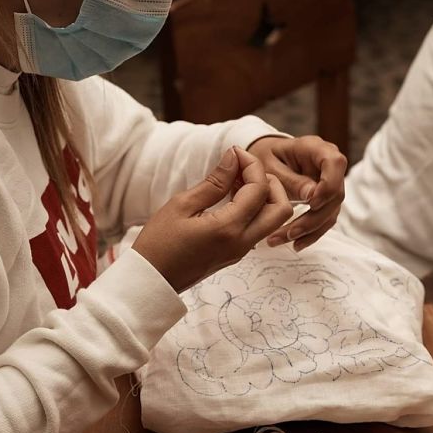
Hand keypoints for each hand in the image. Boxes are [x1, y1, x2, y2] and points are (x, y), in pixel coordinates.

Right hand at [132, 146, 292, 291]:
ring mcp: (243, 250)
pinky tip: (232, 196)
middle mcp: (243, 242)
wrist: (151, 280)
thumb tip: (234, 158)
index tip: (235, 152)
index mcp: (229, 228)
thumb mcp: (182, 206)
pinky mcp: (237, 253)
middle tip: (244, 169)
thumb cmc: (158, 243)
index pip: (259, 190)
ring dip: (265, 196)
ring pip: (274, 220)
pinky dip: (255, 208)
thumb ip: (214, 182)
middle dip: (271, 182)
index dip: (252, 165)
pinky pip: (259, 227)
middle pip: (282, 208)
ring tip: (236, 180)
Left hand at [247, 135, 347, 250]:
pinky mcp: (325, 200)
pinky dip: (311, 233)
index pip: (335, 163)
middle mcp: (328, 165)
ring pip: (331, 211)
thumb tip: (312, 196)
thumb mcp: (268, 166)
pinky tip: (296, 244)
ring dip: (311, 229)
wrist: (263, 160)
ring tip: (286, 240)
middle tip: (290, 232)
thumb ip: (290, 180)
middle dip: (314, 217)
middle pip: (335, 194)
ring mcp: (329, 184)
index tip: (312, 202)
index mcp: (315, 148)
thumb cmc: (264, 158)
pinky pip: (325, 219)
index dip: (328, 185)